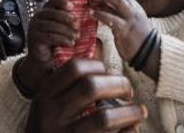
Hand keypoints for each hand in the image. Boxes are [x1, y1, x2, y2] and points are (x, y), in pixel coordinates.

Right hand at [26, 58, 145, 132]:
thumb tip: (103, 58)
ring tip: (139, 112)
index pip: (74, 68)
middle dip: (119, 85)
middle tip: (128, 91)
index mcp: (44, 96)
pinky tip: (132, 128)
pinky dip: (128, 130)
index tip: (108, 73)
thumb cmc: (50, 129)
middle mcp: (51, 116)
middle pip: (92, 87)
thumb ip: (70, 87)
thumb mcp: (50, 106)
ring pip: (105, 118)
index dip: (98, 66)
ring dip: (129, 112)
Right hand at [27, 0, 78, 70]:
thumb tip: (86, 12)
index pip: (53, 0)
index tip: (72, 7)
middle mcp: (38, 16)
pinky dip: (62, 40)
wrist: (45, 59)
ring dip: (67, 31)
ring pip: (53, 25)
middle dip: (68, 19)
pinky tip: (70, 43)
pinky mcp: (33, 38)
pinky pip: (50, 36)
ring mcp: (34, 27)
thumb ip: (69, 19)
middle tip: (78, 27)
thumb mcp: (64, 28)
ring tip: (76, 37)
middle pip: (53, 13)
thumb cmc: (57, 41)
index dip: (62, 2)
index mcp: (46, 10)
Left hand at [89, 0, 152, 60]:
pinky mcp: (125, 29)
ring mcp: (130, 19)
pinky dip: (100, 14)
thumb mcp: (130, 22)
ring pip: (117, 1)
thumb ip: (119, 14)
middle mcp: (134, 10)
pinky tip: (93, 14)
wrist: (149, 53)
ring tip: (91, 3)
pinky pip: (111, 18)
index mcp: (135, 7)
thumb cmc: (137, 39)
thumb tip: (103, 7)